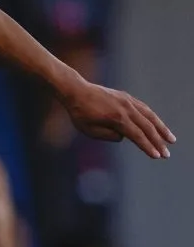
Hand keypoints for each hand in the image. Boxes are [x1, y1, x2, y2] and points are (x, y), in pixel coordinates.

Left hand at [60, 80, 175, 158]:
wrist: (76, 90)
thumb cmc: (80, 113)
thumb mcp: (90, 130)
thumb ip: (109, 136)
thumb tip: (124, 136)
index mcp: (117, 118)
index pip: (137, 136)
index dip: (148, 147)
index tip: (157, 156)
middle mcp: (125, 108)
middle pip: (147, 127)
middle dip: (158, 142)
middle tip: (167, 154)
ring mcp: (127, 101)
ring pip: (150, 116)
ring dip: (161, 128)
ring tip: (171, 139)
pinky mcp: (126, 97)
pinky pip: (144, 108)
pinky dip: (153, 117)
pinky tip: (157, 125)